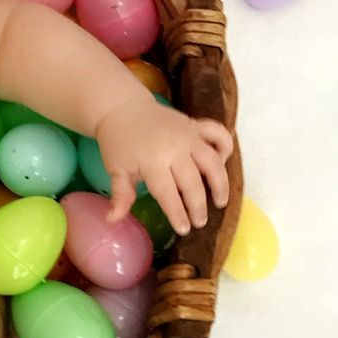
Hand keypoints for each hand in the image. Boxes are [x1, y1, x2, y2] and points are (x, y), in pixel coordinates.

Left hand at [95, 96, 233, 234]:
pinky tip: (223, 163)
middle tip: (200, 222)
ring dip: (220, 182)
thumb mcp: (116, 170)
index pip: (169, 193)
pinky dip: (225, 145)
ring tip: (220, 201)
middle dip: (198, 205)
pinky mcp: (195, 124)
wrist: (121, 108)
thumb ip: (121, 195)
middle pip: (192, 181)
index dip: (178, 213)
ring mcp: (188, 134)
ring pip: (212, 161)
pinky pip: (217, 132)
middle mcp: (175, 148)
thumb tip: (112, 220)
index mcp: (152, 161)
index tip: (184, 229)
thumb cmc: (118, 143)